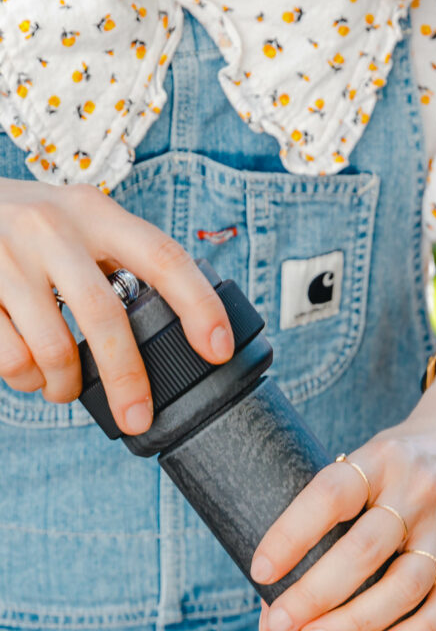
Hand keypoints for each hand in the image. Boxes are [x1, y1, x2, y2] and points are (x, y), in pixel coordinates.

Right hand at [0, 179, 231, 430]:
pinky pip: (11, 358)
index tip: (219, 350)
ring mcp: (8, 255)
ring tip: (64, 388)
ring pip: (53, 349)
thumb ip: (116, 263)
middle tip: (138, 417)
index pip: (163, 257)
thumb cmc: (28, 229)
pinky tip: (28, 370)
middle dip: (127, 379)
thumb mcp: (76, 225)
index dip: (198, 306)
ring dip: (65, 386)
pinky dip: (24, 378)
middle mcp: (52, 227)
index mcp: (95, 213)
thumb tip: (173, 338)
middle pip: (105, 316)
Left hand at [253, 343, 435, 630]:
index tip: (261, 573)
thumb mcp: (358, 472)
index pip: (330, 495)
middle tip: (280, 623)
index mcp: (378, 462)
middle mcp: (416, 492)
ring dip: (356, 620)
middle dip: (316, 593)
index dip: (291, 535)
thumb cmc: (396, 466)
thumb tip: (269, 623)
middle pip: (364, 549)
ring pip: (405, 584)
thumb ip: (316, 531)